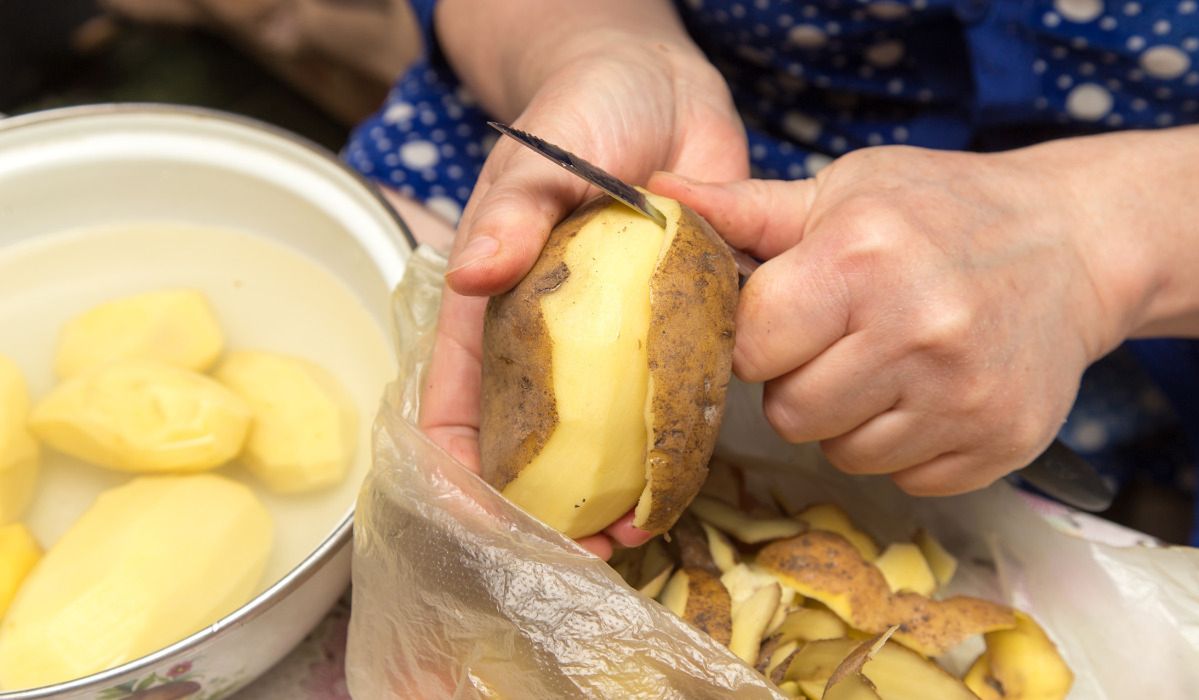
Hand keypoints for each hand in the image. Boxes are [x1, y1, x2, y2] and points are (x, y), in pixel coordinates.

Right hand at [420, 39, 747, 557]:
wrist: (667, 89)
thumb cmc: (584, 110)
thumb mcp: (540, 155)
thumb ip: (512, 210)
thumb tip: (475, 268)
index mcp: (499, 301)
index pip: (460, 393)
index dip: (455, 462)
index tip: (473, 518)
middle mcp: (552, 335)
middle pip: (530, 437)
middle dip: (539, 501)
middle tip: (568, 547)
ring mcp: (614, 339)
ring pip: (602, 436)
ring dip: (609, 491)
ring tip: (626, 536)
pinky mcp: (674, 329)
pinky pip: (669, 400)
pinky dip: (669, 449)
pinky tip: (676, 487)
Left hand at [650, 143, 1146, 495]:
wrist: (1071, 245)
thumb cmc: (942, 211)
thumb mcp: (845, 190)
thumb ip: (746, 210)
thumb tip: (653, 194)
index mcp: (861, 258)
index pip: (751, 345)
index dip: (756, 337)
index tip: (782, 320)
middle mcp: (915, 330)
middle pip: (790, 412)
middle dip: (798, 382)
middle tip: (837, 341)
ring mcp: (963, 394)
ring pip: (843, 454)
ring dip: (848, 418)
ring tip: (885, 362)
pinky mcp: (998, 442)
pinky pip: (904, 478)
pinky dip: (904, 444)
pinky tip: (928, 391)